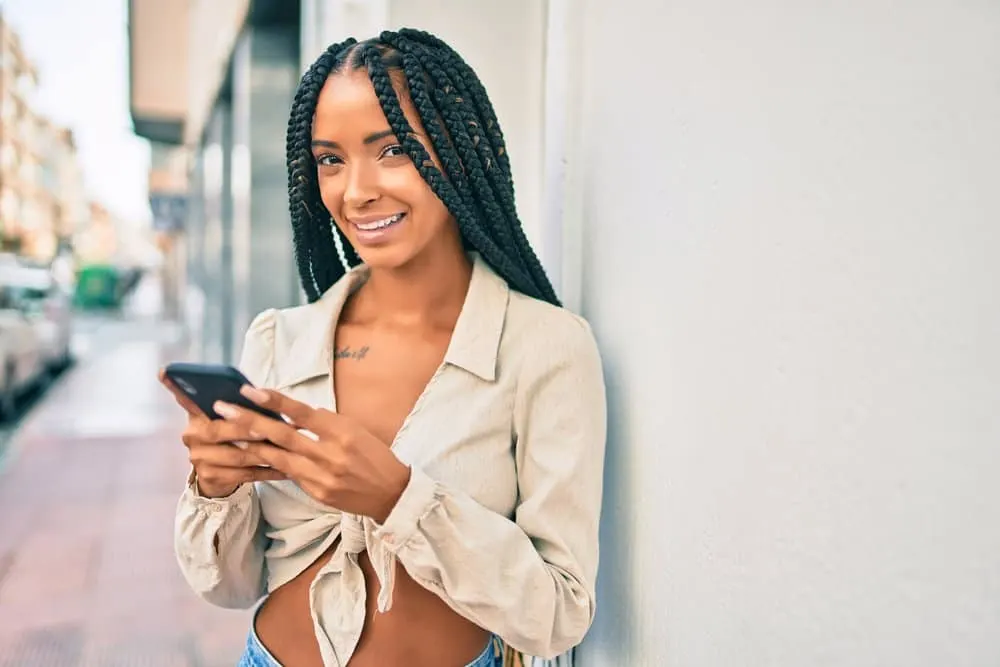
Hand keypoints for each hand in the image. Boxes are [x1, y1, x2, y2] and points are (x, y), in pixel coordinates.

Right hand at [159, 369, 285, 497]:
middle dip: (246, 428)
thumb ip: (239, 406)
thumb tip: (260, 393)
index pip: (184, 398)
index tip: (165, 370)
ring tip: (287, 448)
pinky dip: (267, 470)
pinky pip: (244, 474)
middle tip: (267, 427)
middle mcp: (192, 435)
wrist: (220, 476)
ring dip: (264, 452)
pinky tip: (286, 469)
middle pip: (218, 430)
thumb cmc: (233, 438)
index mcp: (197, 415)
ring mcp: (198, 458)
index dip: (174, 385)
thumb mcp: (232, 420)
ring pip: (236, 454)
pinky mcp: (210, 477)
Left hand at [211, 386, 410, 521]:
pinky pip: (288, 475)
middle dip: (248, 420)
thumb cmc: (374, 455)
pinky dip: (270, 464)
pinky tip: (252, 456)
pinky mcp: (316, 493)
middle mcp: (330, 454)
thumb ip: (324, 423)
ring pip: (277, 458)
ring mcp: (321, 477)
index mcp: (342, 432)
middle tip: (223, 408)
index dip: (274, 401)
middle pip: (282, 435)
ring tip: (227, 433)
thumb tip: (291, 414)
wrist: (392, 493)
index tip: (250, 390)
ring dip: (250, 444)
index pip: (301, 412)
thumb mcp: (355, 430)